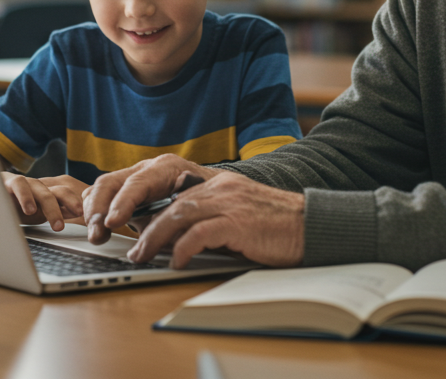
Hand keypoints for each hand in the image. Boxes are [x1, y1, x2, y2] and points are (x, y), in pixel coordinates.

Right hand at [2, 172, 86, 230]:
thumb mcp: (37, 215)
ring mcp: (27, 184)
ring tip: (57, 226)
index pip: (70, 196)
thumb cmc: (13, 207)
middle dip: (72, 204)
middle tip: (80, 218)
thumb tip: (76, 216)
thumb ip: (55, 212)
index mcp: (49, 195)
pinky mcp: (9, 181)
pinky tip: (30, 210)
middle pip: (62, 191)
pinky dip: (26, 197)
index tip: (88, 219)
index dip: (79, 205)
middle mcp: (40, 187)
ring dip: (52, 207)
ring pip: (44, 191)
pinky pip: (20, 184)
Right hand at [82, 154, 218, 244]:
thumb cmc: (207, 200)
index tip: (113, 222)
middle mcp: (145, 169)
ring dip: (94, 213)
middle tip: (98, 235)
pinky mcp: (125, 192)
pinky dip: (94, 212)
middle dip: (99, 209)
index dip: (122, 202)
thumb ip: (181, 210)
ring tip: (97, 236)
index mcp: (165, 168)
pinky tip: (96, 229)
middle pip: (110, 182)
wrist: (213, 192)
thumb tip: (170, 217)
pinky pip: (101, 197)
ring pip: (101, 189)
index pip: (136, 182)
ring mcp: (133, 179)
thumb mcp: (197, 205)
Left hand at [129, 171, 304, 268]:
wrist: (312, 226)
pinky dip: (183, 249)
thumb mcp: (238, 215)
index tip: (134, 226)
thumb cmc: (277, 227)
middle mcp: (221, 187)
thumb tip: (176, 240)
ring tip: (143, 256)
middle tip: (132, 246)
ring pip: (178, 215)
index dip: (149, 207)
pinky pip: (200, 234)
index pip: (175, 191)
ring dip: (155, 238)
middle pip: (170, 202)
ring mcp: (230, 203)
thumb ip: (211, 219)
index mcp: (220, 183)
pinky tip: (176, 263)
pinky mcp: (239, 222)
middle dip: (145, 225)